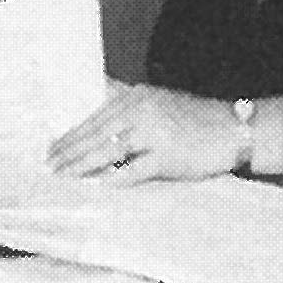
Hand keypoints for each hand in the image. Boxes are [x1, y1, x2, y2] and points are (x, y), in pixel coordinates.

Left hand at [46, 81, 240, 183]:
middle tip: (49, 167)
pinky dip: (113, 180)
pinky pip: (133, 171)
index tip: (51, 147)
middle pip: (97, 132)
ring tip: (64, 178)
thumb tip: (93, 125)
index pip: (96, 115)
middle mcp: (145, 108)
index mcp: (140, 95)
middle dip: (69, 152)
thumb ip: (131, 110)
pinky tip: (98, 188)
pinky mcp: (167, 155)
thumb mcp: (161, 103)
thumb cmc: (196, 119)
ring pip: (109, 150)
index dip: (71, 133)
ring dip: (82, 166)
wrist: (233, 129)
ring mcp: (156, 131)